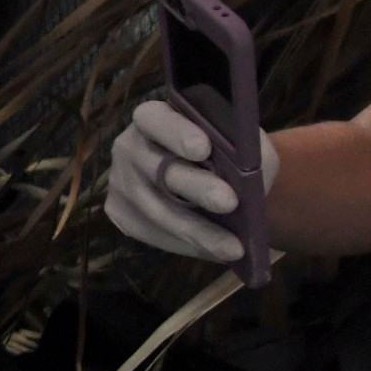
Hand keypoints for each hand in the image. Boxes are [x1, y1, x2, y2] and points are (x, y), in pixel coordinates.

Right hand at [105, 98, 280, 262]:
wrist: (211, 182)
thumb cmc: (226, 157)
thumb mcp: (242, 145)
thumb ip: (246, 152)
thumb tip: (251, 176)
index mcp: (154, 118)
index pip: (155, 119)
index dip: (176, 132)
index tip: (203, 148)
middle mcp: (129, 146)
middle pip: (158, 169)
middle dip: (195, 187)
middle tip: (229, 202)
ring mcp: (120, 181)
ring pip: (157, 210)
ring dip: (198, 231)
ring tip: (233, 248)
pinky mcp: (120, 213)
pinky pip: (152, 234)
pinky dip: (188, 246)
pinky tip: (216, 252)